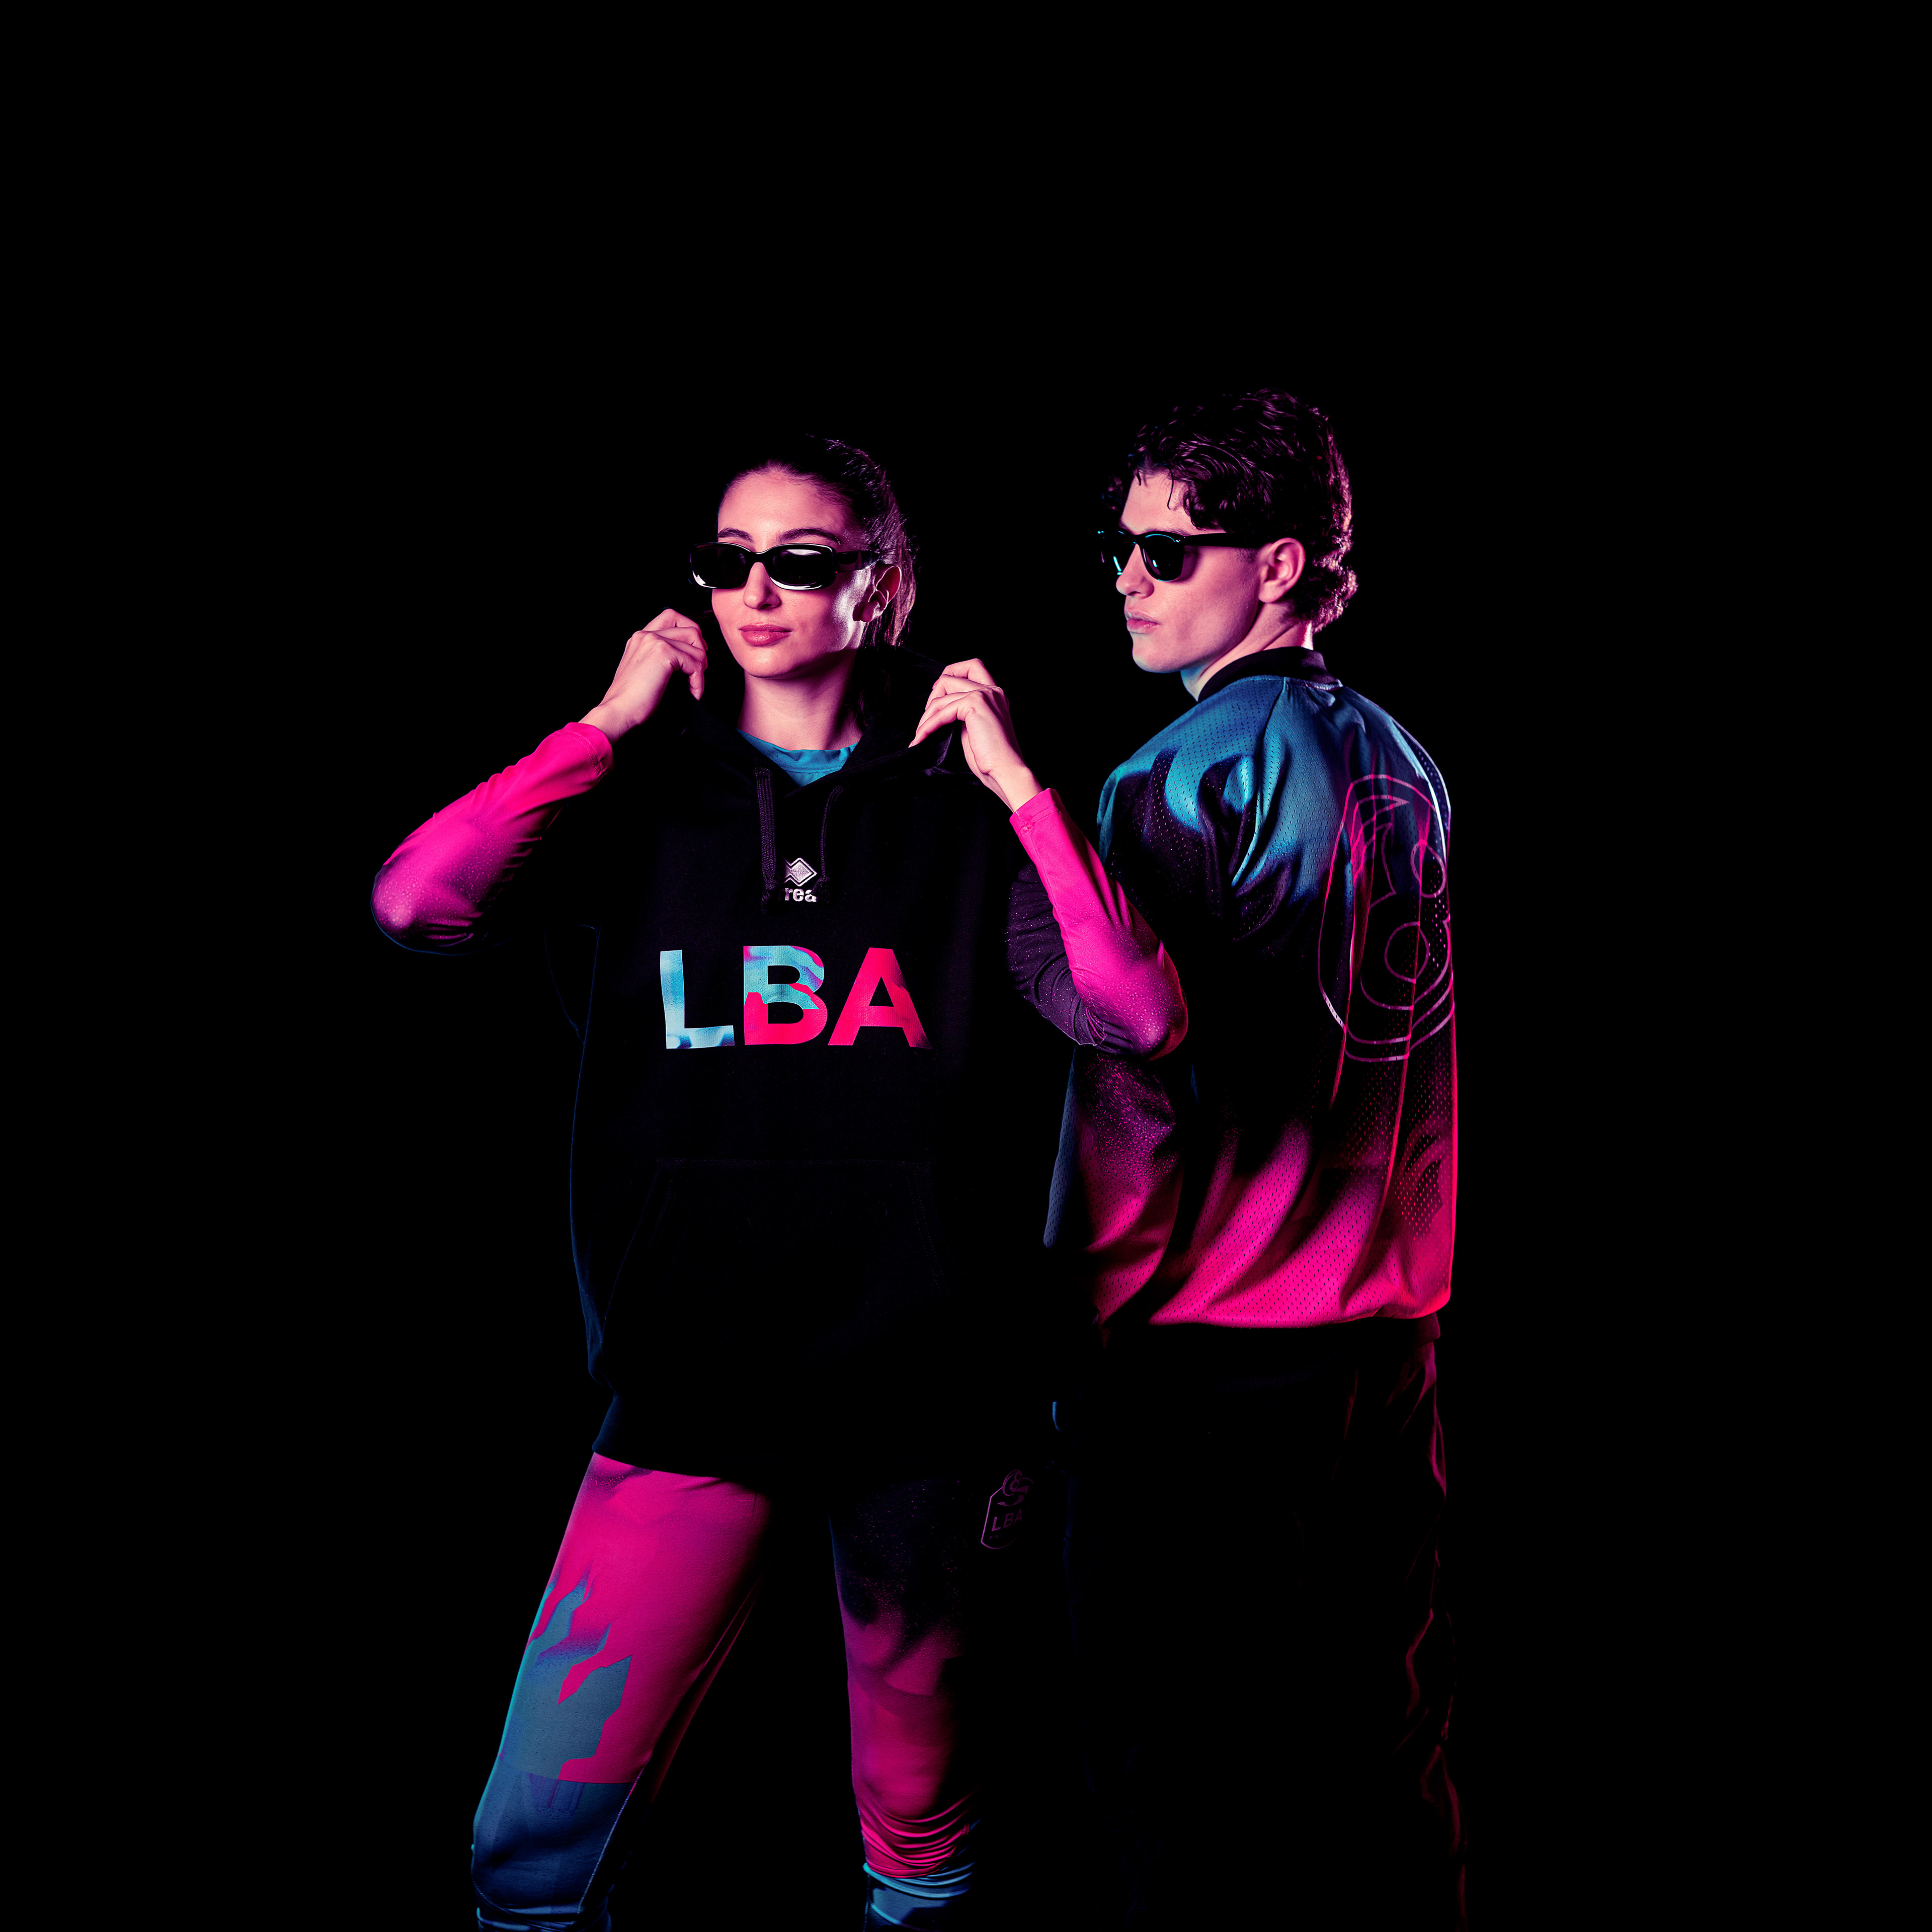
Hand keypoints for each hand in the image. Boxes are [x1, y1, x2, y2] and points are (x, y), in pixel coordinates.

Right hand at [581, 611, 707, 742]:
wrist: (619, 711)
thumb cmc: (631, 700)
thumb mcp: (645, 672)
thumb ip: (661, 659)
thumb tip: (689, 658)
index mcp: (640, 638)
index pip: (671, 616)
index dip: (690, 630)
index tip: (696, 651)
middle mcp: (646, 635)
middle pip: (689, 628)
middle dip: (701, 649)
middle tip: (701, 670)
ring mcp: (654, 641)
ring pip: (696, 645)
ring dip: (701, 667)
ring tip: (695, 685)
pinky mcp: (663, 653)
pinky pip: (695, 663)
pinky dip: (699, 681)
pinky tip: (693, 693)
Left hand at [909, 659, 1042, 812]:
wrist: (1005, 771)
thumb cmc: (991, 759)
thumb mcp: (975, 729)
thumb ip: (963, 713)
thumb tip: (941, 707)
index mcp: (995, 695)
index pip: (972, 666)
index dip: (950, 673)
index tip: (937, 693)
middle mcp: (992, 690)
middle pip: (950, 675)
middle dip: (932, 697)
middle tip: (925, 720)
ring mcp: (985, 694)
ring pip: (942, 693)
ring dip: (926, 716)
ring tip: (920, 734)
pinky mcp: (975, 703)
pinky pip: (942, 710)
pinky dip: (928, 725)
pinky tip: (922, 738)